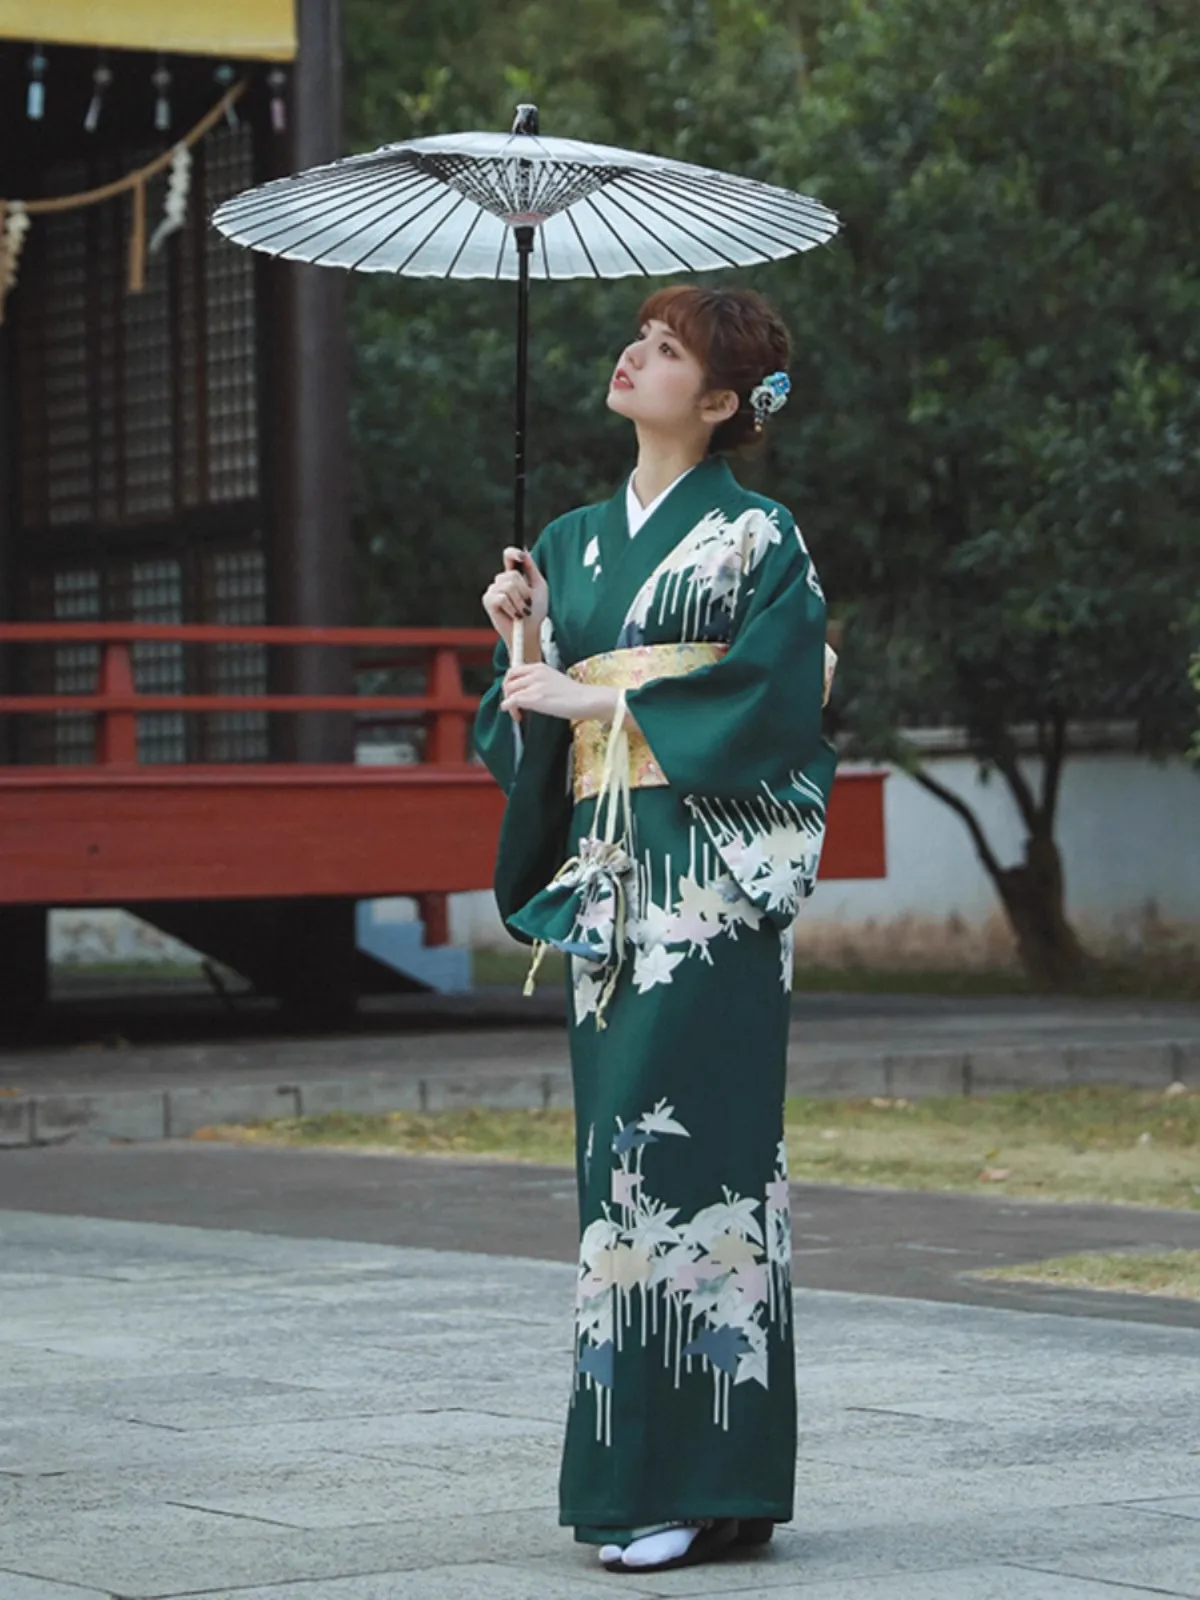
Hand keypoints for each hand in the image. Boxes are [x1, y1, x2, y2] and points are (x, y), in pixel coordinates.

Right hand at [482, 548, 548, 649]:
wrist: (530, 631)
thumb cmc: (536, 612)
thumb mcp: (539, 587)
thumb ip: (532, 569)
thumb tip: (525, 551)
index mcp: (514, 575)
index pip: (508, 556)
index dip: (513, 553)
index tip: (521, 557)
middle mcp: (501, 581)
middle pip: (512, 574)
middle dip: (524, 591)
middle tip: (528, 604)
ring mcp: (493, 590)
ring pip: (508, 586)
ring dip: (520, 602)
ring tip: (522, 612)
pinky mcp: (488, 601)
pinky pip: (502, 598)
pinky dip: (512, 608)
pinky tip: (514, 615)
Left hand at [500, 664, 618, 723]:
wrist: (586, 700)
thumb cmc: (574, 694)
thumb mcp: (553, 680)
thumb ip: (538, 681)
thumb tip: (525, 692)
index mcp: (539, 667)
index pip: (514, 670)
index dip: (509, 683)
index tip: (512, 693)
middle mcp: (535, 673)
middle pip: (508, 680)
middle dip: (507, 693)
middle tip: (512, 704)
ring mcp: (535, 685)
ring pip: (509, 692)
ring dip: (509, 704)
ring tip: (517, 713)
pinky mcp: (535, 698)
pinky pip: (512, 701)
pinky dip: (510, 709)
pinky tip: (517, 716)